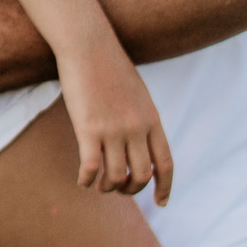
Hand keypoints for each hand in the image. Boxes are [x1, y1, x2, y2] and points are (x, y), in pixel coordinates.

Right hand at [55, 42, 173, 203]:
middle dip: (131, 190)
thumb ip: (142, 118)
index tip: (160, 203)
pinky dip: (86, 180)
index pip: (165, 163)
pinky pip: (91, 168)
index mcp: (152, 119)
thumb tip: (139, 141)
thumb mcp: (137, 93)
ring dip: (107, 188)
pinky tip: (82, 180)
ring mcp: (113, 129)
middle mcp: (136, 128)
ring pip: (116, 177)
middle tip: (119, 189)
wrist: (88, 44)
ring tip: (98, 185)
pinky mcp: (88, 128)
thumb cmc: (108, 64)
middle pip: (141, 176)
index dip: (164, 188)